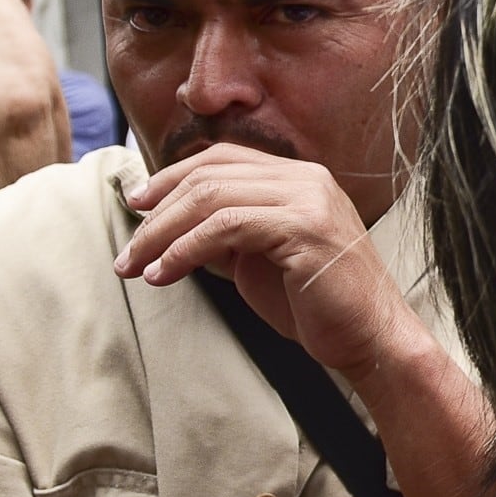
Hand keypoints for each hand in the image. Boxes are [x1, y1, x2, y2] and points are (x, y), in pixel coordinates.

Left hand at [116, 143, 422, 380]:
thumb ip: (227, 232)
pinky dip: (185, 250)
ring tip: (135, 268)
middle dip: (156, 213)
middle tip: (126, 253)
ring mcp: (309, 199)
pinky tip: (164, 274)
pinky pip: (227, 227)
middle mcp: (307, 178)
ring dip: (161, 235)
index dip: (170, 177)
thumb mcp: (260, 257)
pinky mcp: (305, 228)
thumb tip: (168, 223)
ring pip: (211, 197)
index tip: (135, 206)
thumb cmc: (316, 304)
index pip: (221, 158)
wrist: (369, 338)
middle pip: (209, 175)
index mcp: (299, 177)